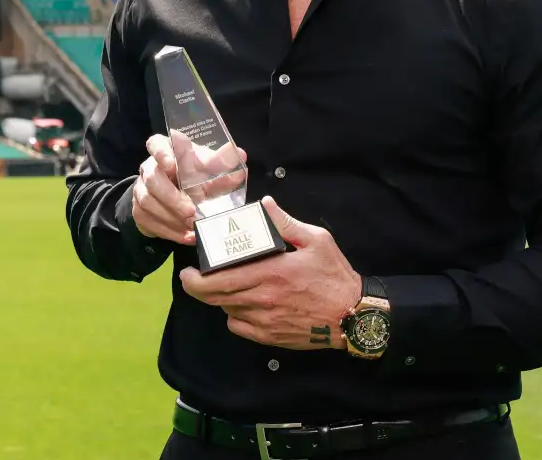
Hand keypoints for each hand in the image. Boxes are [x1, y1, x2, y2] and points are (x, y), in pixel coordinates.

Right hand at [131, 130, 211, 245]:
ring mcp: (141, 189)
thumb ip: (221, 162)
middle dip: (172, 197)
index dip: (161, 153)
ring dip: (171, 217)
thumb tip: (240, 154)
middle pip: (153, 179)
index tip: (172, 164)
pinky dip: (170, 231)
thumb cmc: (194, 176)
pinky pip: (149, 221)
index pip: (156, 144)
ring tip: (192, 226)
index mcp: (166, 151)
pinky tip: (186, 236)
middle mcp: (149, 168)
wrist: (178, 198)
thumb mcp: (208, 167)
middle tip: (191, 211)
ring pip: (148, 202)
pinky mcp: (139, 211)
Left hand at [180, 196, 361, 350]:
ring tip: (223, 285)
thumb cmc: (334, 276)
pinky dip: (233, 315)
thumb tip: (265, 204)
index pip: (218, 279)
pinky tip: (241, 304)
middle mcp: (261, 299)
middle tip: (193, 278)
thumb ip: (286, 222)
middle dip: (197, 287)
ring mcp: (264, 321)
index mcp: (270, 272)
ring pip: (225, 310)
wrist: (352, 315)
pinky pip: (238, 327)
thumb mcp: (317, 240)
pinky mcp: (269, 337)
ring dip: (219, 298)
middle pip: (214, 297)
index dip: (195, 278)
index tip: (188, 269)